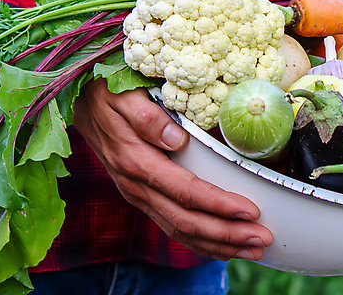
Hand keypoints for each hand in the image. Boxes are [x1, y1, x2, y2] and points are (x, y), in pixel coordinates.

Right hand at [72, 78, 272, 260]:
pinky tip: (224, 248)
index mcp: (137, 162)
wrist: (80, 103)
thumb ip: (147, 117)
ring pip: (181, 230)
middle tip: (262, 238)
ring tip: (253, 248)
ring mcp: (139, 196)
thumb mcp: (123, 94)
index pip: (185, 191)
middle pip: (186, 221)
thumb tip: (176, 138)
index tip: (250, 210)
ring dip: (219, 244)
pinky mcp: (143, 198)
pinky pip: (173, 227)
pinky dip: (200, 242)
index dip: (218, 204)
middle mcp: (137, 187)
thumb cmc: (108, 94)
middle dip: (227, 234)